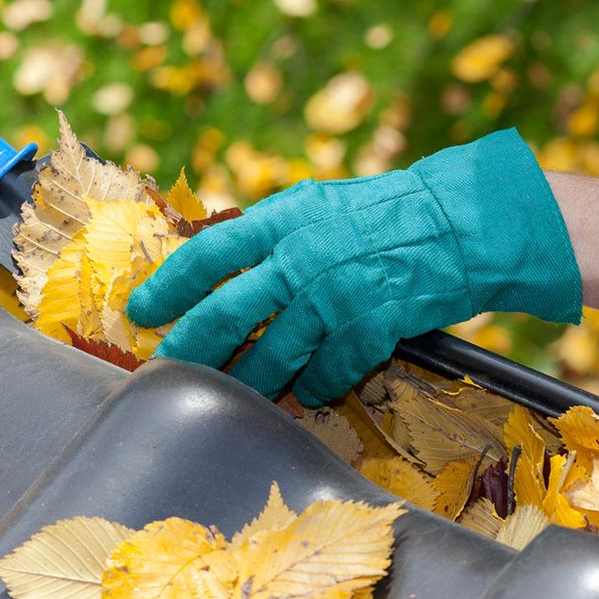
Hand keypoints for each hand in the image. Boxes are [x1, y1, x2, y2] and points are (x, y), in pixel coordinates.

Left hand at [126, 129, 582, 405]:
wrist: (456, 224)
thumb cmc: (379, 213)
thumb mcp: (314, 204)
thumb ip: (266, 233)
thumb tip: (213, 263)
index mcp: (282, 219)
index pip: (208, 255)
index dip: (169, 286)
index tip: (142, 311)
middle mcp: (301, 258)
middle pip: (228, 315)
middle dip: (190, 348)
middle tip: (168, 367)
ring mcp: (335, 297)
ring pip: (272, 357)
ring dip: (247, 383)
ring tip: (229, 393)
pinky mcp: (369, 329)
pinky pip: (325, 375)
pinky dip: (312, 387)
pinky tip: (306, 391)